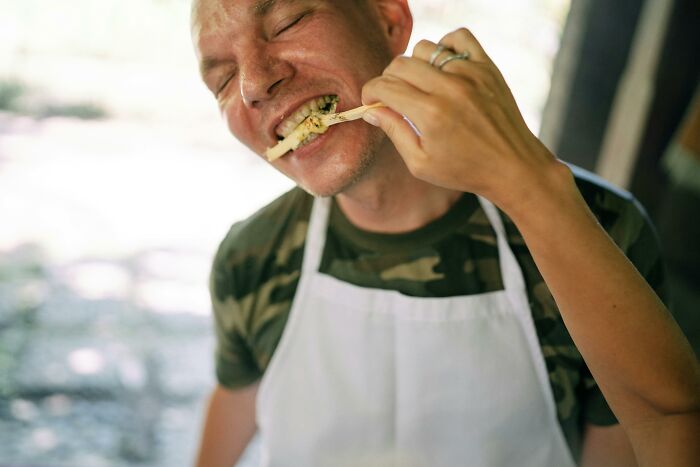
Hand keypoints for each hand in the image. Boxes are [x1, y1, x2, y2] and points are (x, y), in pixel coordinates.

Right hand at [361, 28, 566, 212]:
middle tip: (394, 97)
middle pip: (400, 65)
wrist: (512, 166)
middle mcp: (449, 88)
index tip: (371, 101)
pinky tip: (443, 68)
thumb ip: (394, 131)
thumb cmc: (464, 170)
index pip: (385, 86)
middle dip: (388, 80)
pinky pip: (459, 38)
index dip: (370, 92)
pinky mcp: (487, 67)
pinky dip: (445, 46)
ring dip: (415, 65)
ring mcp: (470, 74)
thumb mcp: (420, 162)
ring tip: (421, 86)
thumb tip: (371, 109)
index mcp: (430, 114)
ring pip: (425, 49)